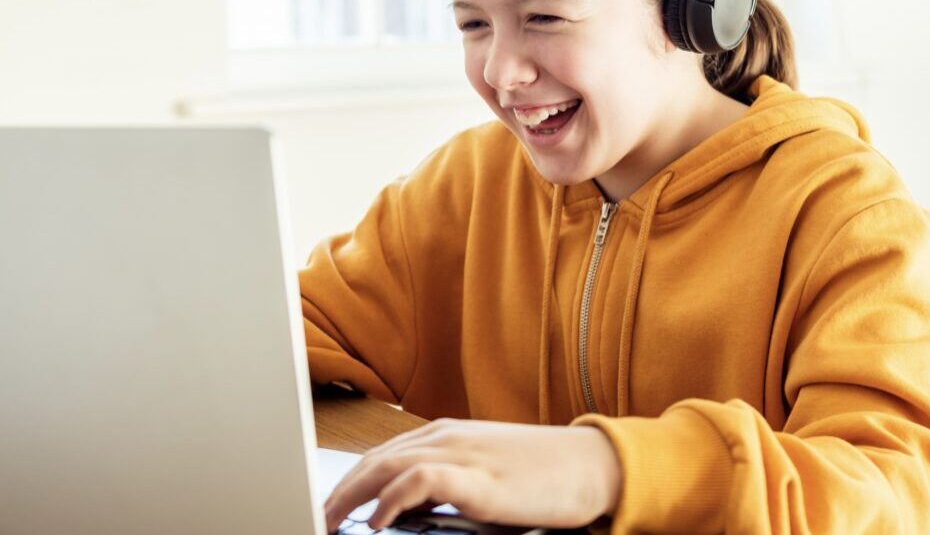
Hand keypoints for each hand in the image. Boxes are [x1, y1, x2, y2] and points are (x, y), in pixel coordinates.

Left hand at [324, 418, 621, 532]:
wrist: (588, 464)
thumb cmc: (540, 471)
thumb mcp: (483, 469)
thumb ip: (446, 479)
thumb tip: (407, 505)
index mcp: (445, 434)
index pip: (381, 453)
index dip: (348, 479)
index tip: (328, 504)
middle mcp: (446, 437)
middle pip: (374, 459)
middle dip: (339, 489)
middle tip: (317, 516)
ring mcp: (462, 454)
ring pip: (387, 466)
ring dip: (352, 494)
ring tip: (332, 520)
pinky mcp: (478, 478)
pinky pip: (422, 479)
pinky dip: (393, 498)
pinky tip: (380, 520)